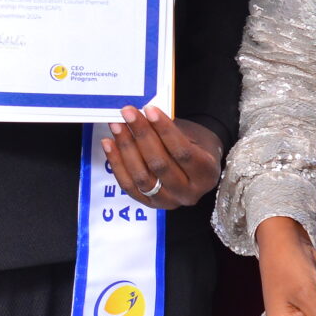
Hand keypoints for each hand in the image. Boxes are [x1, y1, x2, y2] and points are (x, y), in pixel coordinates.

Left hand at [100, 106, 222, 208]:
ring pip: (142, 177)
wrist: (196, 166)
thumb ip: (169, 130)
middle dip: (142, 135)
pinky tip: (109, 143)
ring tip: (117, 126)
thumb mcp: (191, 136)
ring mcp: (169, 202)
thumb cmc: (194, 145)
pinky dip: (116, 164)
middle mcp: (189, 193)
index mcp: (206, 174)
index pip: (183, 152)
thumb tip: (141, 115)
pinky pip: (129, 186)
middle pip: (160, 165)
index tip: (149, 110)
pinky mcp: (150, 205)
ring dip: (126, 148)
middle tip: (128, 113)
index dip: (164, 130)